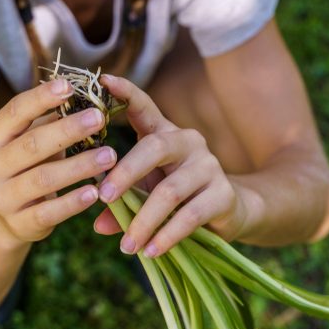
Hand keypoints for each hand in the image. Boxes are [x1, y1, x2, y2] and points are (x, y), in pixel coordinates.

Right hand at [0, 78, 117, 244]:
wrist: (6, 219)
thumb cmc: (27, 166)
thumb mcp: (29, 140)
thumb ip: (49, 119)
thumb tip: (85, 92)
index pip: (15, 112)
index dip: (41, 98)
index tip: (69, 86)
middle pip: (31, 144)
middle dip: (68, 130)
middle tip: (99, 118)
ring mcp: (2, 198)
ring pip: (43, 179)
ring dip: (79, 166)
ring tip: (109, 155)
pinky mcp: (19, 224)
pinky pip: (49, 212)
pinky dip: (73, 202)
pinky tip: (94, 192)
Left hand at [93, 75, 246, 256]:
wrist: (232, 211)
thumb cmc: (178, 196)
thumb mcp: (146, 194)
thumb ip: (122, 203)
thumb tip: (97, 224)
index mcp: (164, 134)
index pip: (144, 107)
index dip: (125, 92)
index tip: (103, 78)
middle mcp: (188, 142)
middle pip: (154, 147)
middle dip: (125, 173)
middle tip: (102, 198)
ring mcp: (209, 166)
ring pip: (170, 190)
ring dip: (144, 220)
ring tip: (126, 246)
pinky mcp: (223, 194)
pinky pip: (191, 215)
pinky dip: (168, 235)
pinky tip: (151, 251)